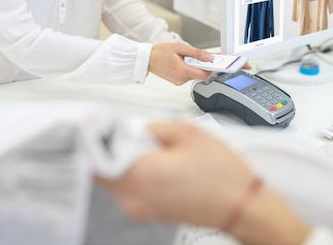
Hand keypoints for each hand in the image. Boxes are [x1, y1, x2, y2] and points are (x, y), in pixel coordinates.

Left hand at [97, 122, 310, 244]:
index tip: (91, 122)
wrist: (241, 206)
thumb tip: (130, 126)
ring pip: (112, 176)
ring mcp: (138, 207)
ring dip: (119, 156)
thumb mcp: (188, 133)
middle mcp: (133, 196)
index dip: (91, 135)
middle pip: (99, 166)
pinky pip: (127, 185)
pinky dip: (131, 169)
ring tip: (145, 143)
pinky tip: (153, 158)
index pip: (95, 155)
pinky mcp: (146, 211)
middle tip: (119, 128)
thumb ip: (152, 126)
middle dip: (106, 144)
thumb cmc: (222, 175)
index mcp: (140, 174)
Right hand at [148, 42, 212, 84]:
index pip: (204, 75)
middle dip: (203, 66)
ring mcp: (178, 81)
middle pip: (200, 75)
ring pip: (194, 75)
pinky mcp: (176, 81)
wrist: (147, 59)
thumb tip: (209, 57)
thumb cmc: (160, 52)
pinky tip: (184, 62)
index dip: (212, 69)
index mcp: (182, 70)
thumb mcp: (180, 47)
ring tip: (187, 57)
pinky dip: (189, 69)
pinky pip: (188, 75)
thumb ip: (196, 53)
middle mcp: (181, 79)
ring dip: (195, 67)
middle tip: (204, 56)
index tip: (217, 63)